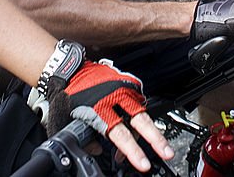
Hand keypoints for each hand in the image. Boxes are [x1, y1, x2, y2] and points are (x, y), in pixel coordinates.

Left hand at [50, 59, 172, 172]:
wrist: (68, 70)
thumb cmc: (66, 95)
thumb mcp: (66, 121)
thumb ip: (83, 140)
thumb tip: (96, 151)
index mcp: (98, 110)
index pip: (120, 135)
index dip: (132, 151)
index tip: (143, 163)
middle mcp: (114, 97)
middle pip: (140, 121)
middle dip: (156, 139)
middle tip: (167, 153)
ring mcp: (123, 88)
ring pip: (142, 111)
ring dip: (150, 129)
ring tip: (157, 144)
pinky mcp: (127, 81)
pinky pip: (139, 99)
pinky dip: (141, 112)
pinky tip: (139, 124)